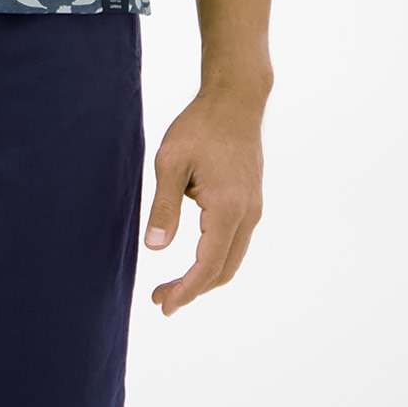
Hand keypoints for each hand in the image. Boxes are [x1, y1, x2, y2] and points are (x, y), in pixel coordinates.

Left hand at [142, 84, 266, 315]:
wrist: (236, 100)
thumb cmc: (200, 126)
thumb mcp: (171, 162)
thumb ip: (163, 207)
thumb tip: (154, 248)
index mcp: (227, 208)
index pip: (208, 266)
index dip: (186, 290)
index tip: (164, 305)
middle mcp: (247, 214)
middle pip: (224, 270)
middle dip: (193, 290)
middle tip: (161, 299)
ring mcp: (253, 209)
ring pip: (232, 259)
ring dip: (205, 277)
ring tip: (173, 284)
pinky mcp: (251, 202)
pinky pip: (235, 242)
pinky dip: (215, 259)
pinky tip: (194, 258)